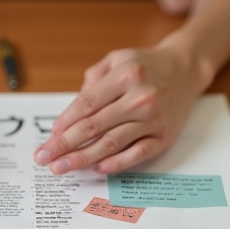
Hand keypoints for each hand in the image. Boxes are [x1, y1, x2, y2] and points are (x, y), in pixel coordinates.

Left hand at [33, 44, 208, 174]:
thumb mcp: (117, 59)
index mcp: (126, 76)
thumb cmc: (146, 65)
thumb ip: (92, 82)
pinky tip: (97, 169)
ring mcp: (154, 119)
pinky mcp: (164, 136)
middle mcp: (141, 98)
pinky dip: (116, 164)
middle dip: (64, 145)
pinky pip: (137, 154)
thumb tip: (69, 116)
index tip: (49, 136)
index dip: (64, 122)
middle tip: (43, 158)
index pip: (86, 104)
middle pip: (94, 126)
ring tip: (61, 167)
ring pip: (111, 144)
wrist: (186, 69)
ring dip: (82, 158)